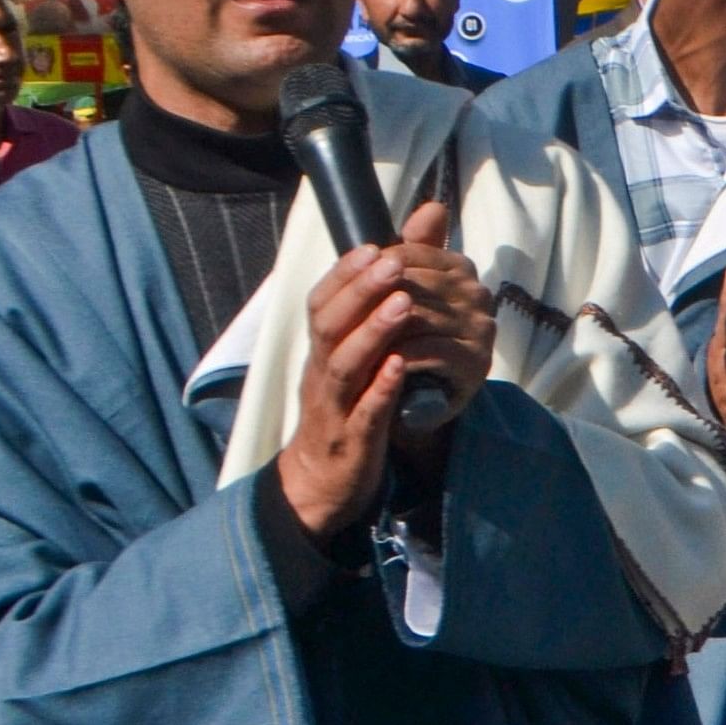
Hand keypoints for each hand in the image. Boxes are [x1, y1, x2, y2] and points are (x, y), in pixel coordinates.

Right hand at [278, 203, 491, 539]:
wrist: (323, 480)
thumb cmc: (348, 408)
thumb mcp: (358, 361)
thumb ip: (373, 316)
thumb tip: (395, 259)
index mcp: (323, 351)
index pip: (322, 303)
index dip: (345, 273)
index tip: (375, 245)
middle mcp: (321, 372)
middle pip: (329, 324)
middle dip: (360, 291)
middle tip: (392, 261)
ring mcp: (333, 406)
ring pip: (343, 364)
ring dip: (372, 332)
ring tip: (403, 304)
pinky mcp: (351, 440)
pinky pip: (363, 412)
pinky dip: (380, 389)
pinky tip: (400, 368)